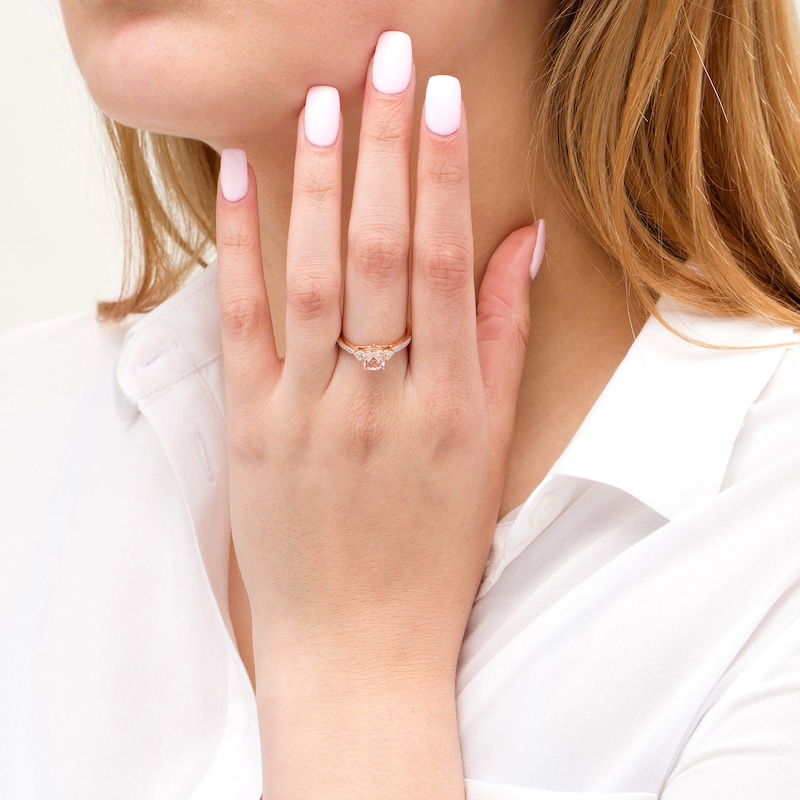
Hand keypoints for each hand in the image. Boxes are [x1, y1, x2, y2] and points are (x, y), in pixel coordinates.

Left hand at [216, 31, 541, 798]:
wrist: (359, 646)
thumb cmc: (433, 555)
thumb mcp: (488, 453)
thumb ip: (504, 343)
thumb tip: (520, 244)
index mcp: (453, 405)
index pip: (445, 263)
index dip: (442, 174)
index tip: (439, 101)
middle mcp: (383, 399)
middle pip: (382, 251)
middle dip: (386, 147)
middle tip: (388, 60)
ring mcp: (311, 413)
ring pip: (314, 276)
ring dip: (316, 180)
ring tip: (322, 101)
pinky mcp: (252, 432)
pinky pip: (243, 326)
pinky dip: (242, 248)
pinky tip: (242, 180)